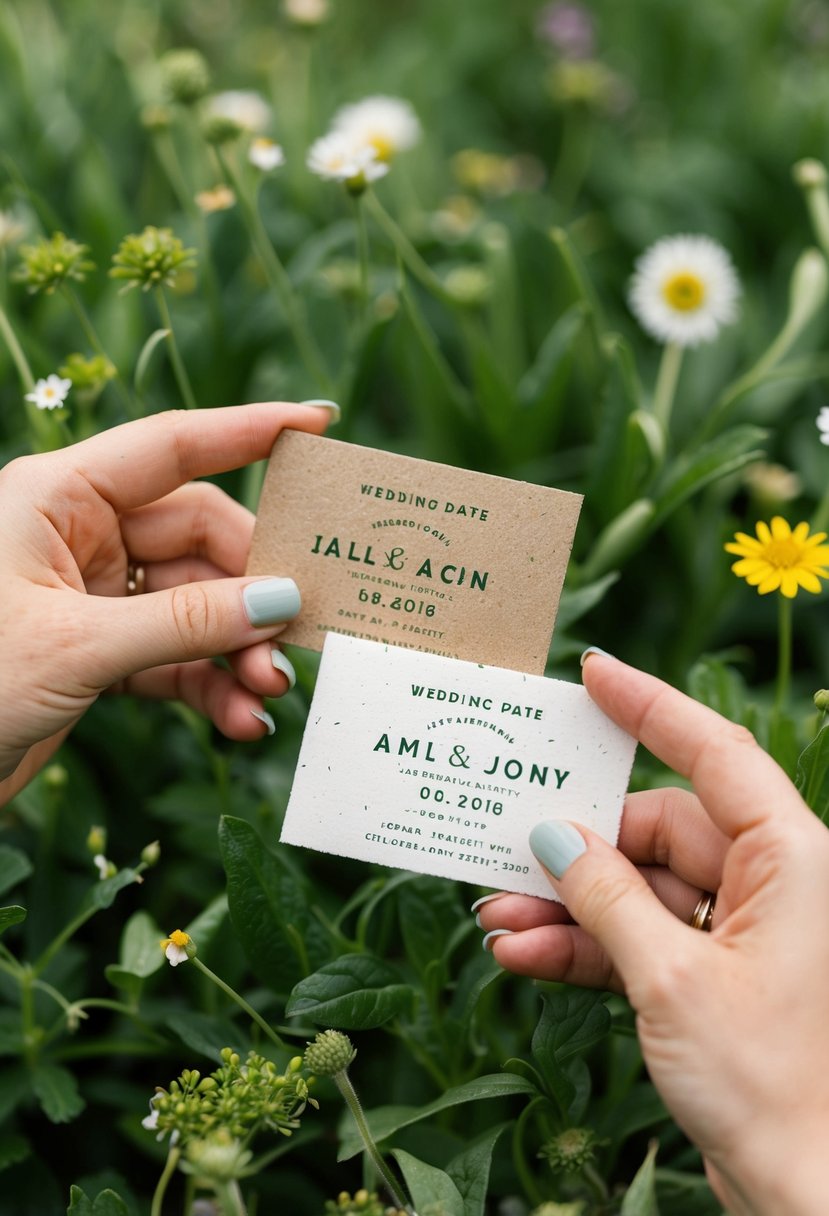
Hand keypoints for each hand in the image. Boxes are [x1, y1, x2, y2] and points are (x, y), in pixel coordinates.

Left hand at [0, 401, 333, 802]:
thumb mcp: (76, 647)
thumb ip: (184, 622)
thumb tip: (280, 601)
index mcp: (58, 497)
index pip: (172, 447)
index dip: (248, 431)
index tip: (317, 424)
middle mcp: (80, 535)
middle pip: (200, 539)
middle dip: (252, 591)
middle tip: (296, 636)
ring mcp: (93, 594)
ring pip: (196, 604)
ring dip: (238, 649)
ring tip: (269, 691)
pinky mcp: (99, 651)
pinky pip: (176, 655)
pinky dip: (211, 684)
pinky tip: (241, 719)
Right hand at [477, 652, 828, 1215]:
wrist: (812, 1199)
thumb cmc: (775, 1086)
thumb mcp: (673, 979)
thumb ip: (608, 897)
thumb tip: (554, 838)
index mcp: (789, 858)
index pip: (714, 753)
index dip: (650, 707)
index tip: (593, 673)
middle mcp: (770, 882)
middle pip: (656, 831)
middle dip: (577, 850)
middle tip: (500, 854)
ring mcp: (741, 930)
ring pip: (639, 889)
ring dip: (569, 905)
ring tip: (496, 919)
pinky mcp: (714, 976)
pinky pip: (641, 939)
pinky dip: (587, 946)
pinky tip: (526, 955)